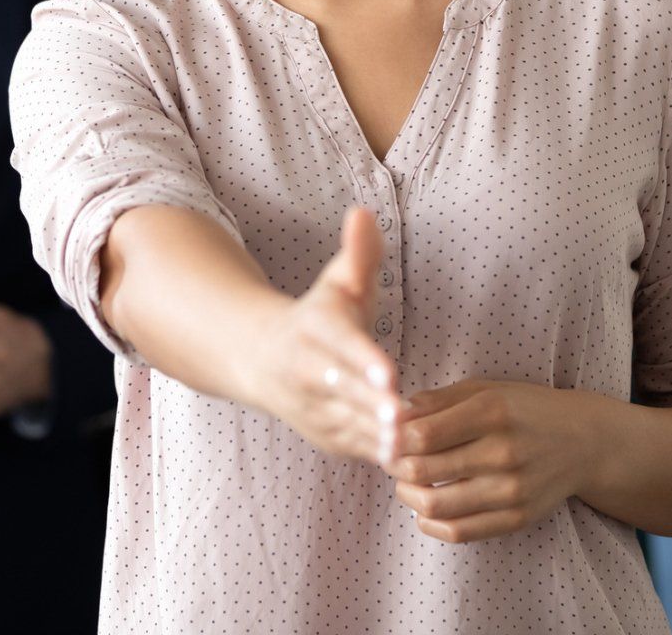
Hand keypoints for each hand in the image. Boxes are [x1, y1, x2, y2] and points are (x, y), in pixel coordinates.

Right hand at [247, 207, 400, 464]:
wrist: (262, 360)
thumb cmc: (319, 316)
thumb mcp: (337, 281)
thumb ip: (358, 253)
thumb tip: (363, 213)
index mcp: (314, 329)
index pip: (341, 344)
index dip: (363, 358)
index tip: (388, 370)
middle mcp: (307, 371)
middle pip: (342, 390)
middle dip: (369, 403)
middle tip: (398, 415)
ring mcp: (313, 409)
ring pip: (347, 425)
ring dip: (376, 437)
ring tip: (409, 444)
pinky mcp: (325, 437)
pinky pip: (353, 448)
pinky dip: (376, 454)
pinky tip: (409, 458)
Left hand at [388, 379, 586, 543]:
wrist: (585, 443)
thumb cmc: (526, 410)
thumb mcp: (486, 389)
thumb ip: (439, 401)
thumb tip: (394, 414)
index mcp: (492, 412)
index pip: (422, 434)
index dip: (392, 439)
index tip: (386, 437)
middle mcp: (502, 452)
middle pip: (423, 471)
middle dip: (394, 467)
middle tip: (391, 461)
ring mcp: (511, 490)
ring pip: (435, 505)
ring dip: (407, 496)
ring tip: (407, 484)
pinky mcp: (517, 518)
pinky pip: (459, 532)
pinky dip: (429, 524)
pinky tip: (424, 509)